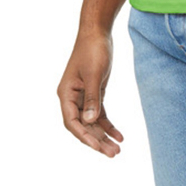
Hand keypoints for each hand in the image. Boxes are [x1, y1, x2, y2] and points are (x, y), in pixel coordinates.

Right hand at [57, 30, 123, 156]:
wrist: (98, 32)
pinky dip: (108, 124)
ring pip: (92, 122)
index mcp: (66, 94)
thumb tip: (89, 121)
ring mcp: (82, 97)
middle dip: (97, 141)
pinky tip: (119, 135)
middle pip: (83, 126)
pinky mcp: (94, 93)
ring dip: (104, 135)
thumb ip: (92, 98)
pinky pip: (99, 114)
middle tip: (113, 154)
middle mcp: (72, 98)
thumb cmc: (93, 50)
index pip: (72, 122)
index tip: (98, 147)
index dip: (85, 136)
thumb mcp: (95, 74)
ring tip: (117, 150)